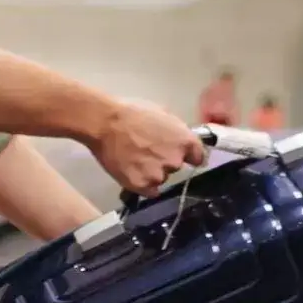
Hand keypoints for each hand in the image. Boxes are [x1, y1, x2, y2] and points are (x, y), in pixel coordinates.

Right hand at [85, 99, 206, 194]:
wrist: (104, 123)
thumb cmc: (131, 112)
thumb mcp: (163, 114)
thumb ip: (176, 131)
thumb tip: (180, 139)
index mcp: (185, 142)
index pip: (198, 157)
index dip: (189, 156)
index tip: (182, 156)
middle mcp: (176, 161)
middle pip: (176, 167)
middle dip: (166, 161)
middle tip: (148, 151)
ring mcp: (158, 175)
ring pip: (161, 178)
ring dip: (152, 173)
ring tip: (135, 159)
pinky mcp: (141, 186)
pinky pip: (148, 190)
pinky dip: (142, 184)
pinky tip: (132, 171)